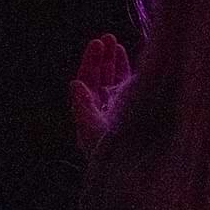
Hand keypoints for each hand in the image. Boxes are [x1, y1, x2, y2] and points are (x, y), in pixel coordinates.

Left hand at [69, 33, 131, 153]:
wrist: (134, 171)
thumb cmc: (112, 156)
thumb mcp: (93, 132)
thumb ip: (83, 108)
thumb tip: (75, 83)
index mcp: (90, 115)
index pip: (87, 83)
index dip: (91, 63)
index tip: (97, 44)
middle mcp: (102, 111)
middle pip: (98, 79)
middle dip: (101, 59)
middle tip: (106, 38)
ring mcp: (118, 111)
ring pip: (112, 82)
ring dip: (113, 62)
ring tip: (114, 43)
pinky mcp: (133, 112)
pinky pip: (127, 88)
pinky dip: (126, 72)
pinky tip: (125, 57)